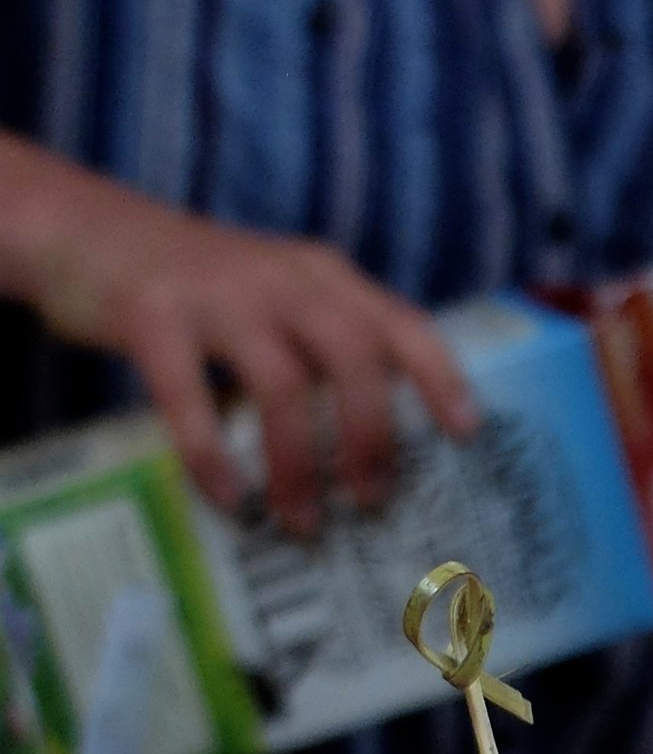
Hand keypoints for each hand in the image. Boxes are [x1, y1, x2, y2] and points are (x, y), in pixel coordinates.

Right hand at [0, 139, 476, 531]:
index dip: (440, 378)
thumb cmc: (200, 286)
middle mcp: (283, 279)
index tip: (466, 435)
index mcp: (324, 278)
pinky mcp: (152, 315)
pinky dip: (213, 456)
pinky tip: (230, 501)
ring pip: (283, 386)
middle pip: (355, 360)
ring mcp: (217, 294)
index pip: (402, 323)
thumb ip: (322, 348)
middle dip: (372, 440)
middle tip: (372, 503)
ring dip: (299, 465)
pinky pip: (191, 397)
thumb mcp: (277, 296)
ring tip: (302, 523)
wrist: (87, 230)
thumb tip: (374, 453)